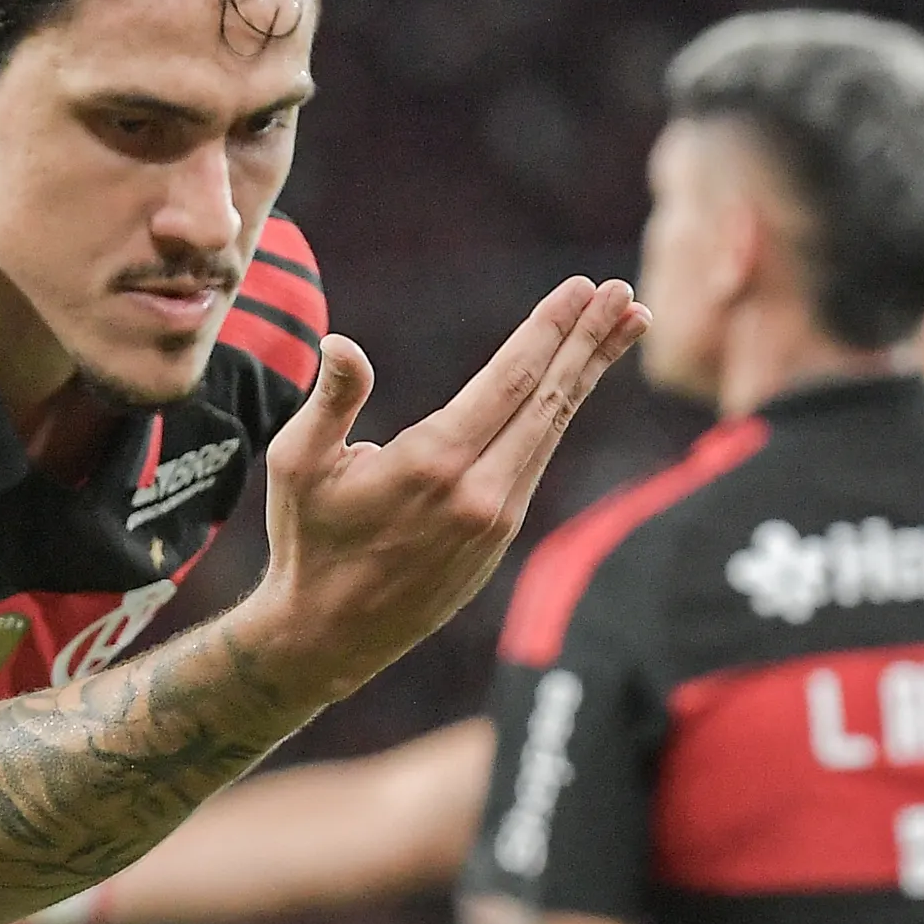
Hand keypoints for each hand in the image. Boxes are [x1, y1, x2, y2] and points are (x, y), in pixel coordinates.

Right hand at [240, 277, 647, 702]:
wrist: (328, 635)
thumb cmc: (307, 541)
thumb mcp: (297, 464)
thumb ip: (330, 399)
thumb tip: (342, 343)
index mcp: (433, 462)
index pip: (512, 379)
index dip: (551, 329)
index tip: (583, 288)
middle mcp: (479, 491)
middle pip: (551, 399)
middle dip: (591, 340)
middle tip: (626, 293)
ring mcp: (496, 519)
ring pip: (553, 429)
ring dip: (589, 372)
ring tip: (625, 326)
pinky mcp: (499, 540)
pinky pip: (538, 459)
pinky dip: (562, 415)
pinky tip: (572, 386)